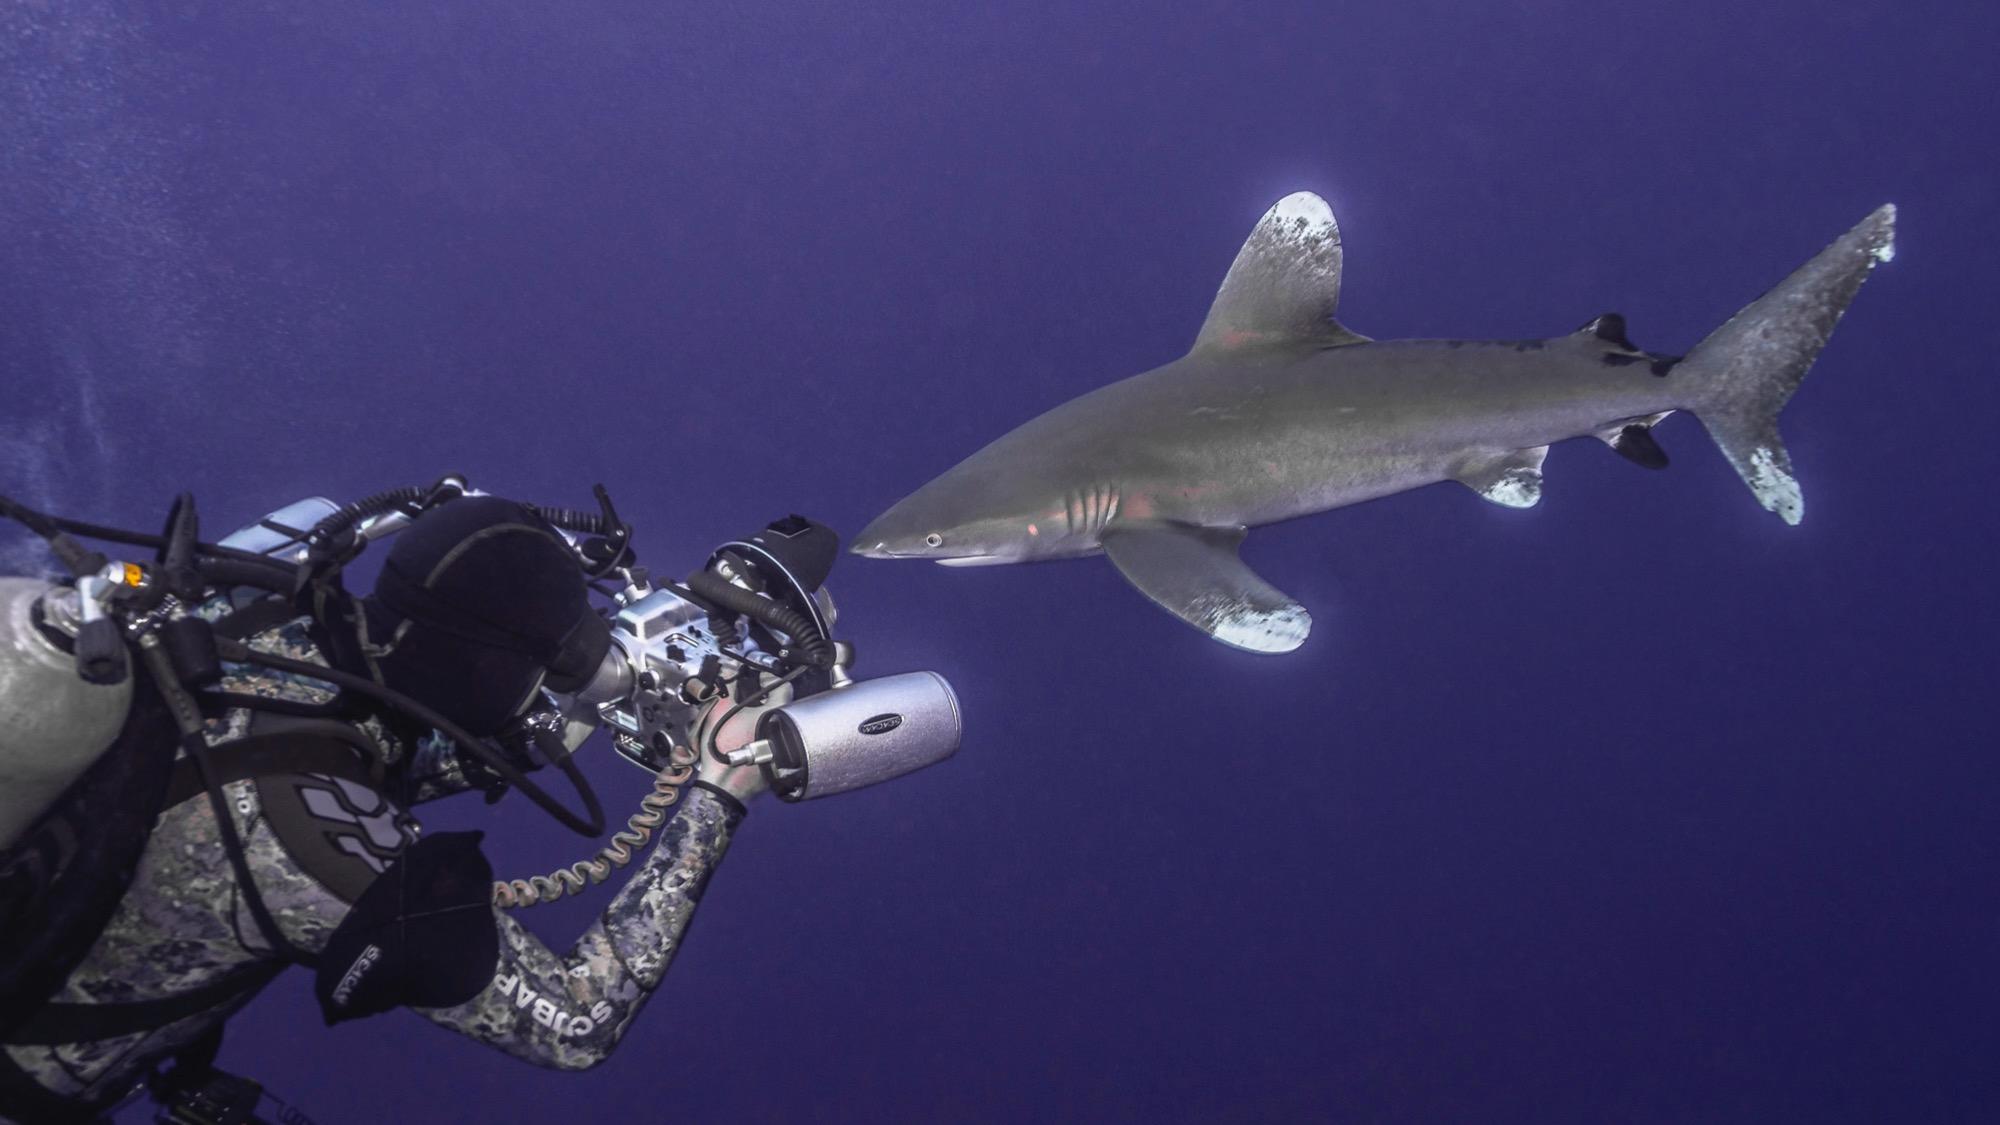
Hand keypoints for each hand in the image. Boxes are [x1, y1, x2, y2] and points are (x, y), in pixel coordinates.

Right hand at [691, 681, 793, 804]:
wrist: (724, 785)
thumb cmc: (723, 751)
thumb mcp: (721, 711)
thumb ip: (727, 686)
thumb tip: (728, 670)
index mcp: (777, 713)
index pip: (782, 685)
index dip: (768, 677)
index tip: (758, 676)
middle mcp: (785, 728)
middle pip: (781, 702)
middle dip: (765, 696)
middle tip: (749, 692)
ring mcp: (784, 744)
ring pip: (778, 719)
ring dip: (764, 713)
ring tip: (747, 711)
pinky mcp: (779, 758)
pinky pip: (775, 735)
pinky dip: (764, 729)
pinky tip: (749, 731)